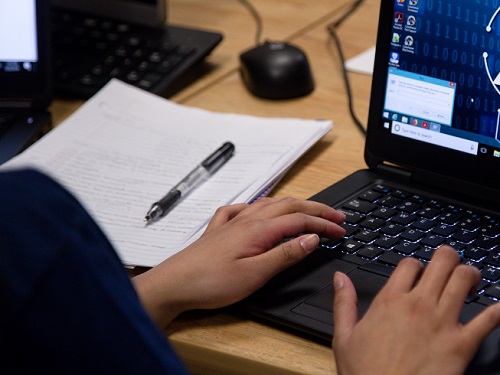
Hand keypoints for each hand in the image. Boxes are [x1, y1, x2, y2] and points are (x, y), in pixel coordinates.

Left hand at [133, 197, 345, 327]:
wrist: (174, 283)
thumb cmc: (211, 282)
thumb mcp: (255, 274)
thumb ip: (285, 254)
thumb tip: (312, 238)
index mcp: (259, 229)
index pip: (301, 219)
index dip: (324, 223)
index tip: (341, 229)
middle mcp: (247, 219)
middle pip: (289, 205)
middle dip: (316, 208)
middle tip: (336, 216)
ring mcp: (232, 222)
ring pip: (269, 204)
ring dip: (293, 205)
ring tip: (308, 211)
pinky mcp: (220, 229)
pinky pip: (244, 209)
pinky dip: (260, 206)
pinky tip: (259, 210)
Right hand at [332, 246, 499, 374]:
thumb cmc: (365, 374)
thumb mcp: (344, 337)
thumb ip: (344, 303)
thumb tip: (340, 278)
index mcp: (390, 301)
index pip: (409, 264)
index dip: (415, 264)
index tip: (418, 271)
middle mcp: (418, 305)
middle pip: (442, 262)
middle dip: (449, 257)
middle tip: (450, 263)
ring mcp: (442, 322)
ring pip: (464, 279)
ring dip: (470, 274)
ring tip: (471, 280)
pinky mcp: (462, 344)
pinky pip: (488, 319)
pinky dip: (496, 309)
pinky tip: (496, 307)